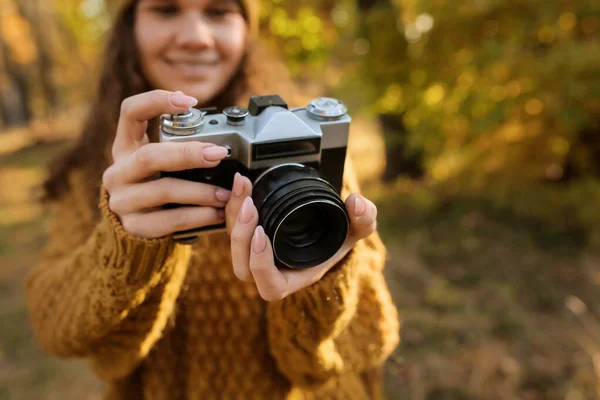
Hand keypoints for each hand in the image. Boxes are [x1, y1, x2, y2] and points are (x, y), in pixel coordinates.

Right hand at [102, 90, 231, 237]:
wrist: (137, 232)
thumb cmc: (157, 188)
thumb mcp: (162, 164)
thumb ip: (179, 146)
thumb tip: (218, 131)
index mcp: (125, 147)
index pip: (130, 112)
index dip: (156, 101)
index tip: (189, 101)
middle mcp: (118, 171)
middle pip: (149, 156)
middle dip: (188, 154)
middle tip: (219, 153)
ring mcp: (122, 200)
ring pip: (164, 190)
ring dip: (201, 191)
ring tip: (227, 193)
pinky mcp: (134, 226)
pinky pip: (171, 220)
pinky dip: (199, 216)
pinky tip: (218, 214)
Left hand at [225, 173, 376, 300]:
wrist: (325, 227)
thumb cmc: (339, 237)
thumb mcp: (358, 229)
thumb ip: (364, 218)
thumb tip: (357, 203)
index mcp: (293, 278)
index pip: (269, 284)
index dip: (260, 264)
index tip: (261, 234)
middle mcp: (270, 270)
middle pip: (241, 266)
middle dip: (240, 236)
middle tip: (250, 206)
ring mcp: (255, 253)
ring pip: (232, 244)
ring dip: (233, 218)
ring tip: (244, 190)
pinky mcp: (247, 235)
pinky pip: (232, 226)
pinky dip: (234, 205)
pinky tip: (242, 184)